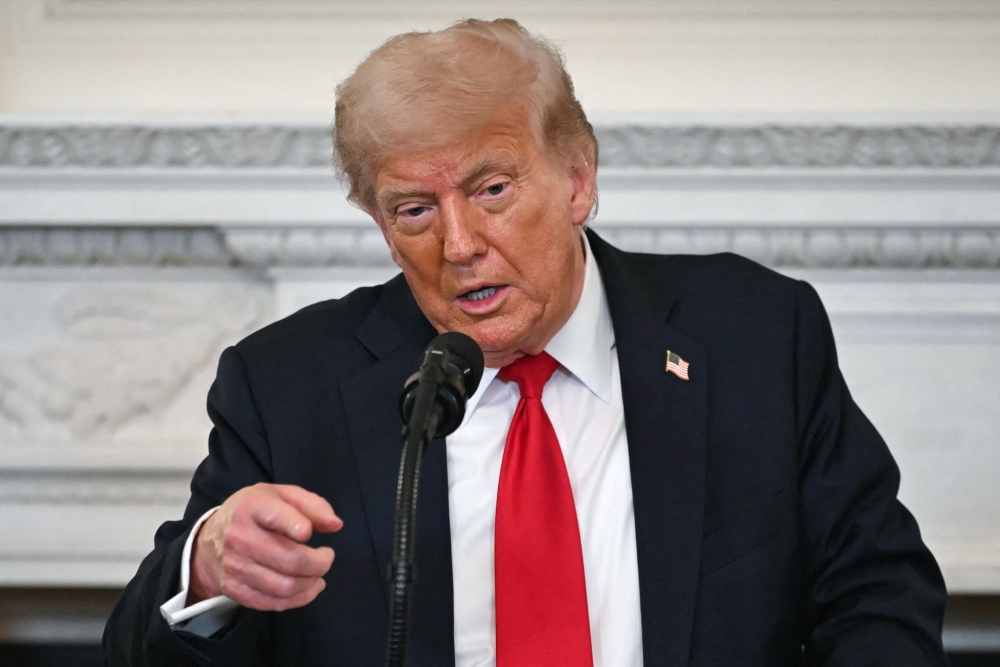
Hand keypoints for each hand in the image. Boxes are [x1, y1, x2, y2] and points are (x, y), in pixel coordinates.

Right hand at [188, 483, 343, 610]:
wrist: (209, 539)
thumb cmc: (255, 512)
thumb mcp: (281, 495)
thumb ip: (312, 505)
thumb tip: (336, 525)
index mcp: (253, 506)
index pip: (274, 516)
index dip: (295, 525)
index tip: (308, 533)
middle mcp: (240, 537)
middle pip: (289, 560)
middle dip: (319, 563)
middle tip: (327, 556)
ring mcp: (234, 566)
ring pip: (284, 586)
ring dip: (311, 583)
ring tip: (318, 573)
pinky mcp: (233, 589)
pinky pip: (273, 603)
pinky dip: (299, 599)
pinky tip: (308, 587)